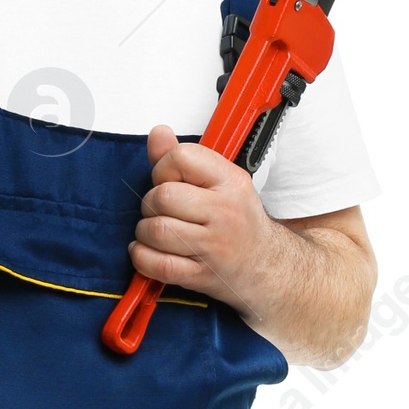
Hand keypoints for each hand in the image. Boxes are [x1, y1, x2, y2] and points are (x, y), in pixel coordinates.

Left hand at [129, 124, 278, 320]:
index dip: (164, 169)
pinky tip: (148, 251)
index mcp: (230, 181)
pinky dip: (142, 257)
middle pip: (161, 197)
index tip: (169, 180)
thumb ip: (184, 158)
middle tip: (161, 211)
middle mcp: (224, 212)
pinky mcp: (200, 274)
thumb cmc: (238, 222)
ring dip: (144, 232)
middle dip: (150, 204)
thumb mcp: (220, 182)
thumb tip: (158, 133)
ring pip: (156, 230)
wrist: (266, 266)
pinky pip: (157, 264)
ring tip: (156, 232)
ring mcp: (213, 246)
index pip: (180, 158)